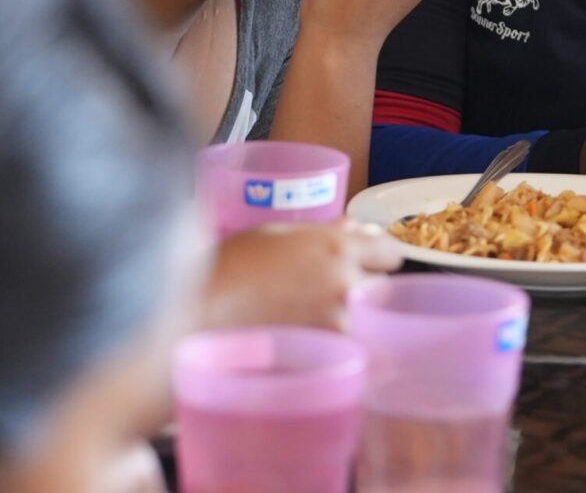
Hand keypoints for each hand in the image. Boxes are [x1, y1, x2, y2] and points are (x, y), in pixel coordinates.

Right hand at [201, 218, 401, 331]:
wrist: (196, 314)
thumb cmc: (228, 266)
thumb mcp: (276, 233)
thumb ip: (322, 233)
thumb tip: (354, 228)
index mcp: (337, 247)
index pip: (389, 252)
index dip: (378, 256)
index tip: (368, 262)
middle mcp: (346, 285)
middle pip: (383, 288)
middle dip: (367, 288)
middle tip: (336, 292)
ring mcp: (337, 324)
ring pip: (366, 321)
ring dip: (352, 320)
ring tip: (317, 321)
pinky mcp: (322, 356)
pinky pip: (346, 349)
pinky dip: (336, 346)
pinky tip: (310, 342)